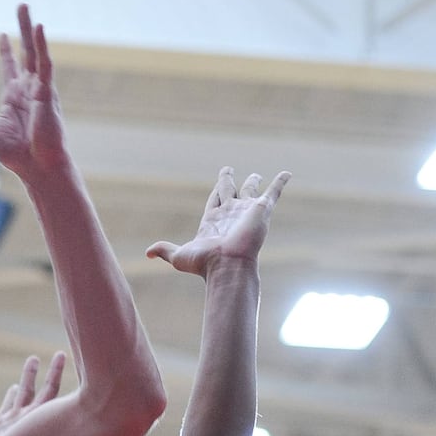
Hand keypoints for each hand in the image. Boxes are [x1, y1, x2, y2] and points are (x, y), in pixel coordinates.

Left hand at [0, 4, 68, 177]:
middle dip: (22, 29)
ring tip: (26, 8)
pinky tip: (39, 29)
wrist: (36, 168)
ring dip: (30, 30)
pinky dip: (42, 46)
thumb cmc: (17, 155)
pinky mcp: (47, 93)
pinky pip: (45, 65)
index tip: (2, 34)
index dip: (6, 50)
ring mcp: (39, 89)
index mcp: (13, 97)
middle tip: (21, 6)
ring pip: (35, 52)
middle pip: (25, 52)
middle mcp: (28, 89)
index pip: (9, 67)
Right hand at [0, 352, 66, 435]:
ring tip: (15, 385)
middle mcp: (20, 420)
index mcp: (33, 417)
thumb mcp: (37, 428)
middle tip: (35, 358)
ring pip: (8, 406)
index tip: (62, 354)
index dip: (56, 373)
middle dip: (30, 375)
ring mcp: (3, 429)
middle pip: (28, 392)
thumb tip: (88, 396)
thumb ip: (53, 411)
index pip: (49, 391)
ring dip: (11, 395)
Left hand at [145, 166, 290, 276]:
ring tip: (257, 174)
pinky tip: (287, 173)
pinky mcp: (262, 210)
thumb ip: (165, 250)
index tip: (216, 183)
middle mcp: (231, 214)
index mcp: (214, 220)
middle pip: (229, 191)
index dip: (214, 191)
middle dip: (228, 180)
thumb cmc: (206, 263)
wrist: (228, 266)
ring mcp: (247, 211)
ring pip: (251, 190)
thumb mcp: (179, 256)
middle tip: (227, 170)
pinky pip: (274, 192)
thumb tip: (147, 253)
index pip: (214, 200)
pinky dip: (280, 183)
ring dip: (254, 181)